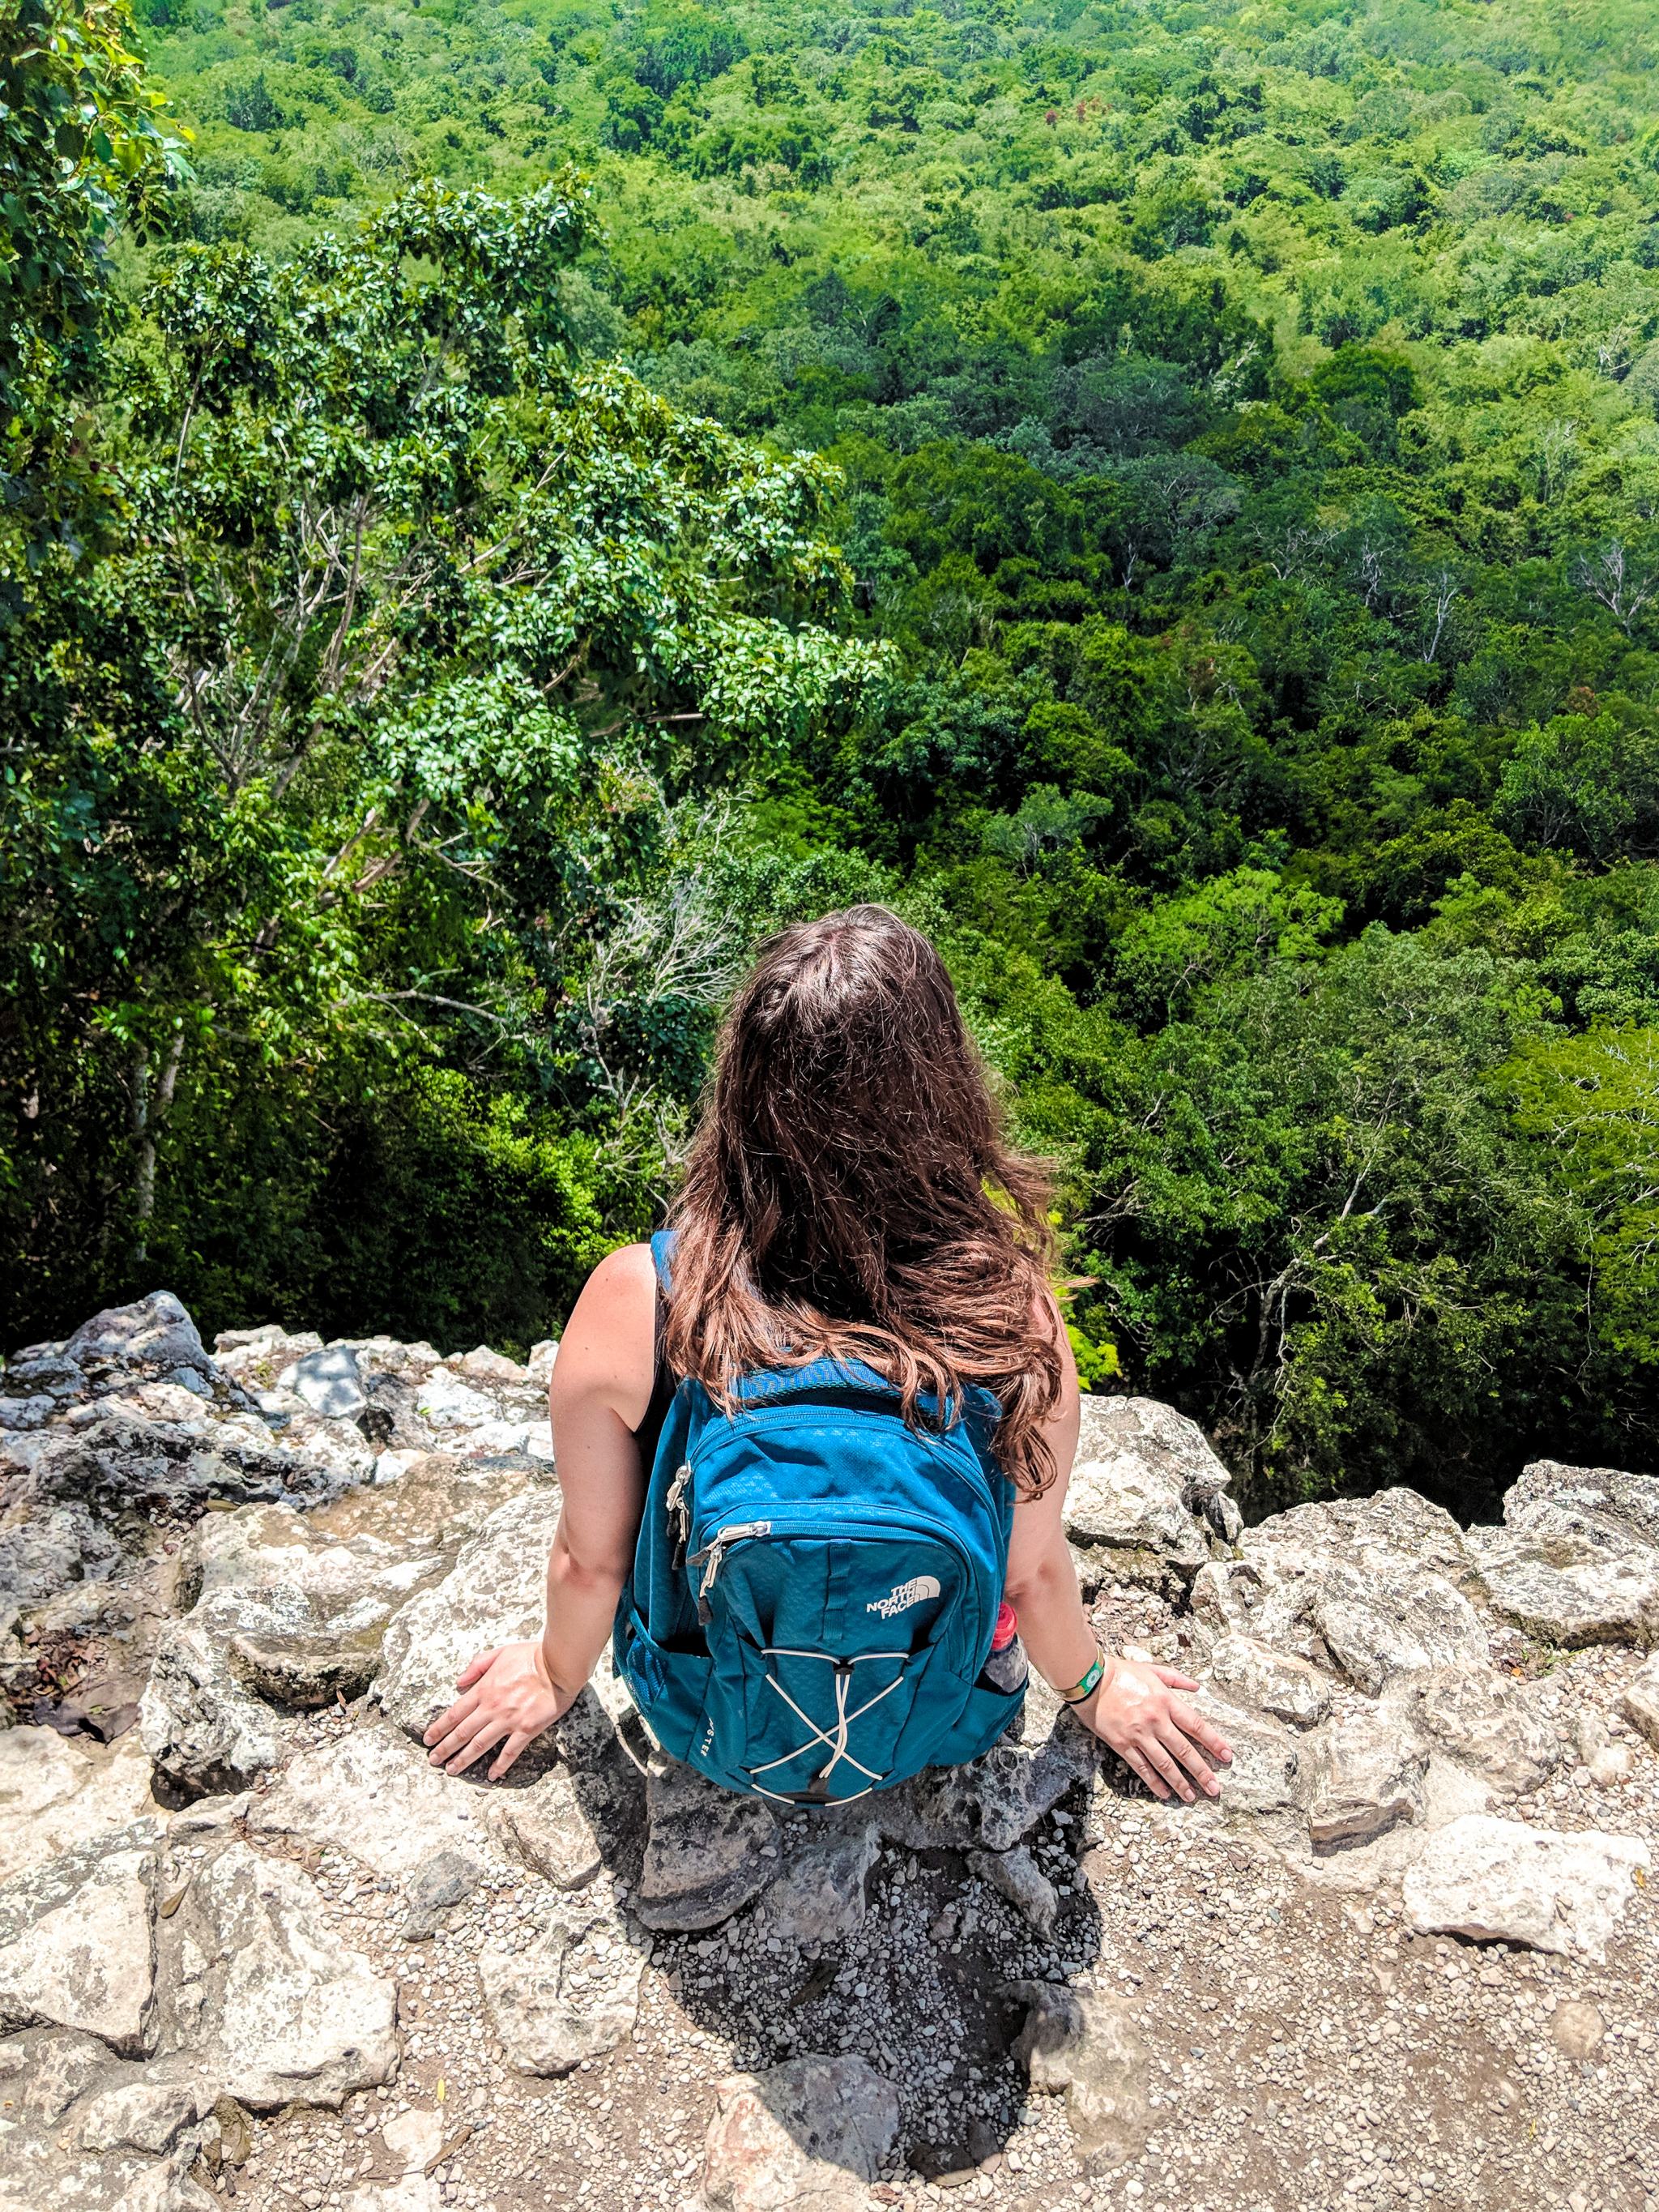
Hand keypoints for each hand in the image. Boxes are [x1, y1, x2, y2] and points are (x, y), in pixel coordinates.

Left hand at [422, 1641, 577, 1780]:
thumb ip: (477, 1666)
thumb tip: (459, 1681)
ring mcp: (509, 1720)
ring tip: (452, 1770)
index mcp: (484, 1689)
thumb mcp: (500, 1652)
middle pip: (462, 1732)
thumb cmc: (532, 1656)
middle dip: (445, 1748)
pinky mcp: (526, 1729)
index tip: (428, 1739)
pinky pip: (510, 1751)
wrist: (559, 1665)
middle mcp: (492, 1707)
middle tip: (433, 1760)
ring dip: (463, 1759)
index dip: (439, 1728)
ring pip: (480, 1744)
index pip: (454, 1713)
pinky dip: (500, 1765)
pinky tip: (492, 1775)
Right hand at [1076, 1654, 1232, 1803]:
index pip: (1197, 1726)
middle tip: (1215, 1788)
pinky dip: (1154, 1782)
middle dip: (1202, 1772)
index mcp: (1166, 1701)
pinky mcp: (1122, 1744)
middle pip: (1184, 1751)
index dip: (1214, 1742)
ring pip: (1165, 1764)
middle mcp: (1156, 1721)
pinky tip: (1164, 1793)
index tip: (1226, 1756)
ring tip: (1192, 1796)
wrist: (1090, 1679)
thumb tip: (1197, 1687)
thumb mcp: (1152, 1670)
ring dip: (1180, 1782)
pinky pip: (1141, 1767)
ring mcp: (1139, 1734)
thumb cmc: (1121, 1672)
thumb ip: (1177, 1680)